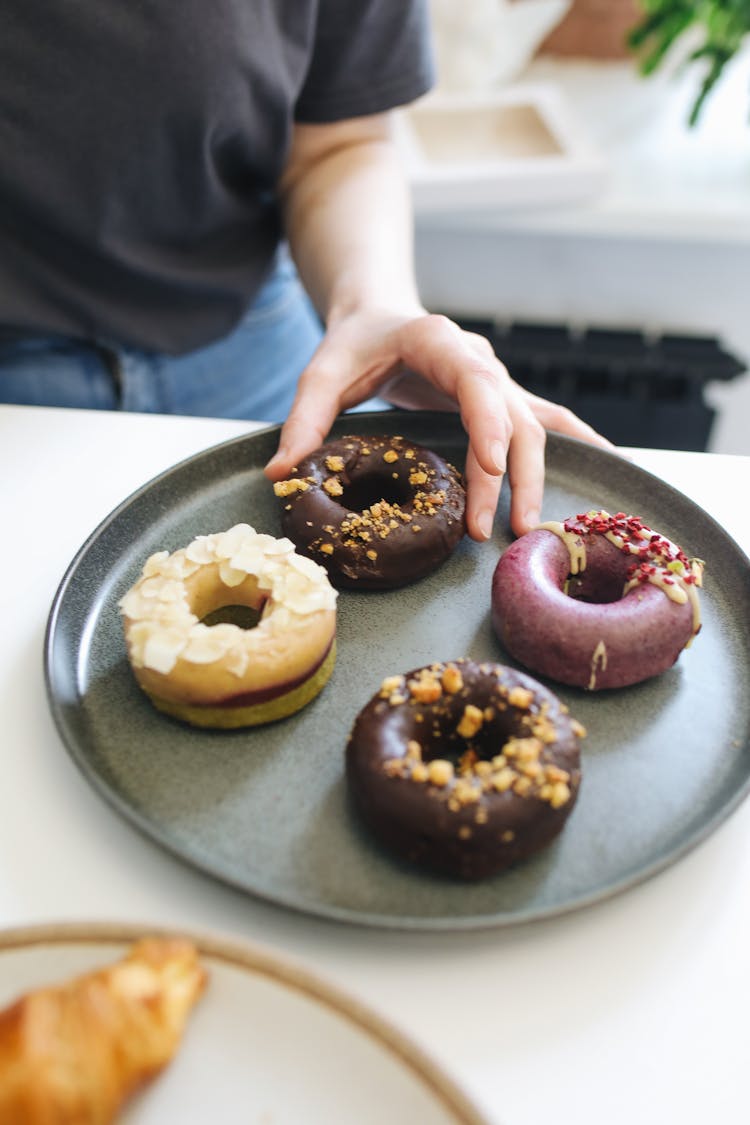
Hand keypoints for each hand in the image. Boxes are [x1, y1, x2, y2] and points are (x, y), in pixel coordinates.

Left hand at [264, 310, 616, 538]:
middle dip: (510, 476)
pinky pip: (549, 420)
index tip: (490, 467)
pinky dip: (578, 441)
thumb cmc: (354, 343)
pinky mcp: (503, 399)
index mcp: (439, 342)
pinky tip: (605, 465)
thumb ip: (303, 419)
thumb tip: (281, 474)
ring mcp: (498, 380)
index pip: (477, 382)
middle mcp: (480, 360)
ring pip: (535, 428)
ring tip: (528, 531)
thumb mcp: (321, 372)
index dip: (489, 423)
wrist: (382, 315)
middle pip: (513, 418)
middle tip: (495, 531)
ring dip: (535, 478)